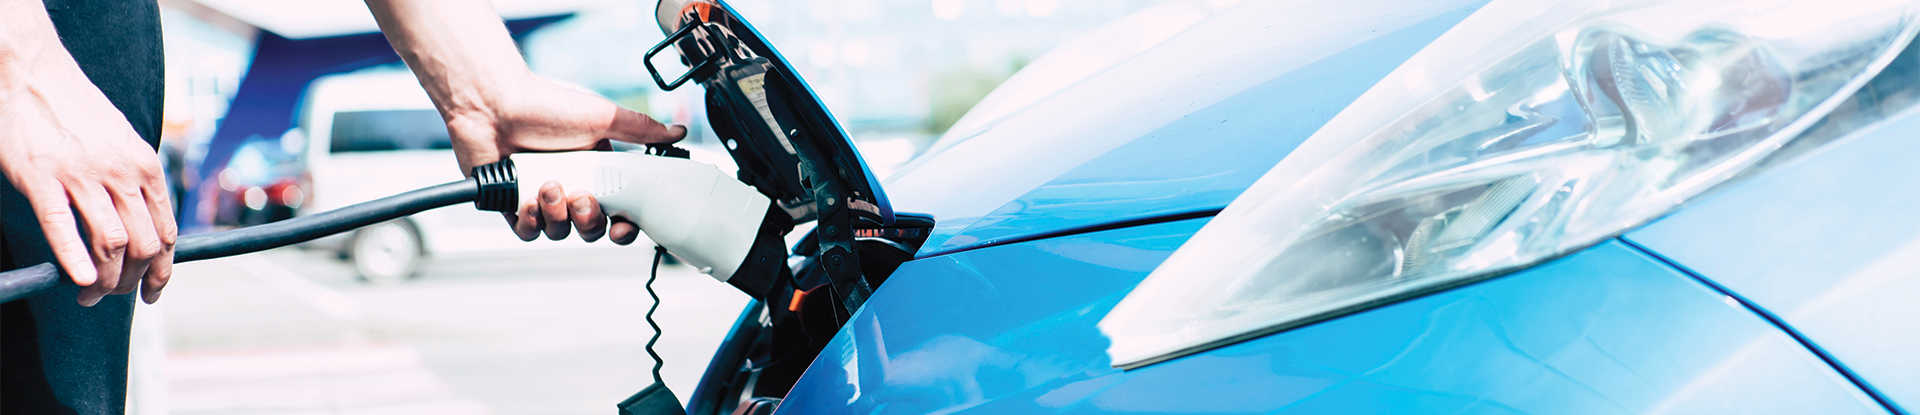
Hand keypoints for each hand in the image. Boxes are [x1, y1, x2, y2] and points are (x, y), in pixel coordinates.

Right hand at [0, 62, 174, 305]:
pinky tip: (79, 282)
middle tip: (117, 297)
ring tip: (90, 296)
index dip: (162, 270)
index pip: (166, 233)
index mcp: (146, 168)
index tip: (153, 291)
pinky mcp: (41, 178)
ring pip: (110, 243)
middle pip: (142, 245)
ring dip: (105, 281)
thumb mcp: (124, 142)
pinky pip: (63, 227)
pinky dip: (75, 260)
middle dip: (134, 281)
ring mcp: (81, 176)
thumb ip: (137, 182)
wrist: (35, 73)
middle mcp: (121, 173)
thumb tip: (146, 227)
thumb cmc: (79, 111)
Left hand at [443, 73, 685, 243]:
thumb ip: (642, 130)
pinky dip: (531, 221)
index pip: (620, 211)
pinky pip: (529, 233)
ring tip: (547, 186)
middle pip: (591, 228)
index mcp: (597, 171)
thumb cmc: (544, 105)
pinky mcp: (513, 206)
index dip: (625, 225)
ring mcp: (541, 199)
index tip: (624, 225)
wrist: (493, 106)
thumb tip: (678, 131)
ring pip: (560, 233)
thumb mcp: (603, 118)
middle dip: (589, 220)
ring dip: (557, 215)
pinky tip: (529, 200)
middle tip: (581, 199)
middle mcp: (572, 186)